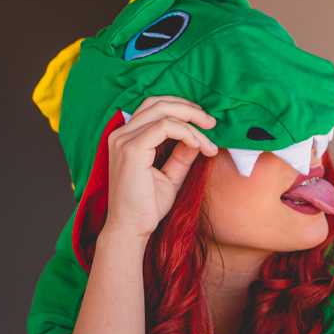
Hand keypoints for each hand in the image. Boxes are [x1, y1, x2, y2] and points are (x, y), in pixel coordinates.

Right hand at [103, 96, 216, 239]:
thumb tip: (198, 137)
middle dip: (190, 109)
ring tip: (210, 138)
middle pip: (159, 102)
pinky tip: (198, 145)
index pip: (155, 107)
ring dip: (192, 122)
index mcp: (127, 137)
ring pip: (164, 112)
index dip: (182, 109)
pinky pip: (164, 127)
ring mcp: (124, 140)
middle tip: (212, 123)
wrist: (131, 230)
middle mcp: (121, 134)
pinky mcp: (131, 149)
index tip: (205, 124)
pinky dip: (186, 132)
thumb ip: (181, 154)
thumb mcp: (170, 175)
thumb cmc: (146, 206)